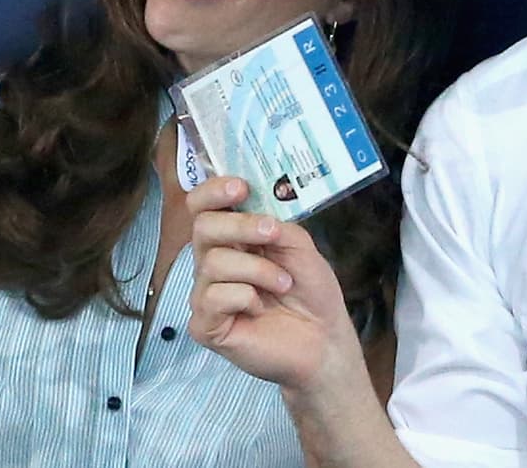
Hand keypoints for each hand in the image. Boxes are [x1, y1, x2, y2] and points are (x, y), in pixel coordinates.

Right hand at [186, 177, 360, 392]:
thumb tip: (253, 208)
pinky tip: (259, 309)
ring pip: (213, 262)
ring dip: (257, 269)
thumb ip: (274, 223)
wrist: (323, 338)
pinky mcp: (205, 325)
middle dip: (242, 225)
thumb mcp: (299, 246)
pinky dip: (245, 297)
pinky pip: (214, 297)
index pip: (202, 206)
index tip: (240, 188)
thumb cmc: (310, 292)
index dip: (213, 191)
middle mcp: (212, 263)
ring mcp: (206, 294)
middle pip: (203, 227)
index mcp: (232, 239)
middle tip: (273, 235)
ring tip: (282, 284)